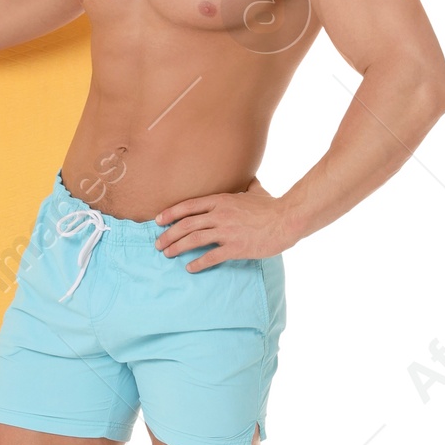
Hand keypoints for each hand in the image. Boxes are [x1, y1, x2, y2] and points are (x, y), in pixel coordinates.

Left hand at [155, 181, 300, 270]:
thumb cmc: (272, 206)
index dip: (170, 213)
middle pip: (186, 225)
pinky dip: (198, 263)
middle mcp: (220, 215)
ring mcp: (226, 231)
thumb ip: (248, 185)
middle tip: (158, 244)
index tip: (158, 221)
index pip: (188, 206)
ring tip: (167, 254)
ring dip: (177, 248)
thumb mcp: (256, 190)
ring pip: (194, 240)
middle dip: (168, 235)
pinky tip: (189, 268)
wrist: (286, 220)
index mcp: (221, 200)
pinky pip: (211, 256)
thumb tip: (250, 176)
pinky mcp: (235, 247)